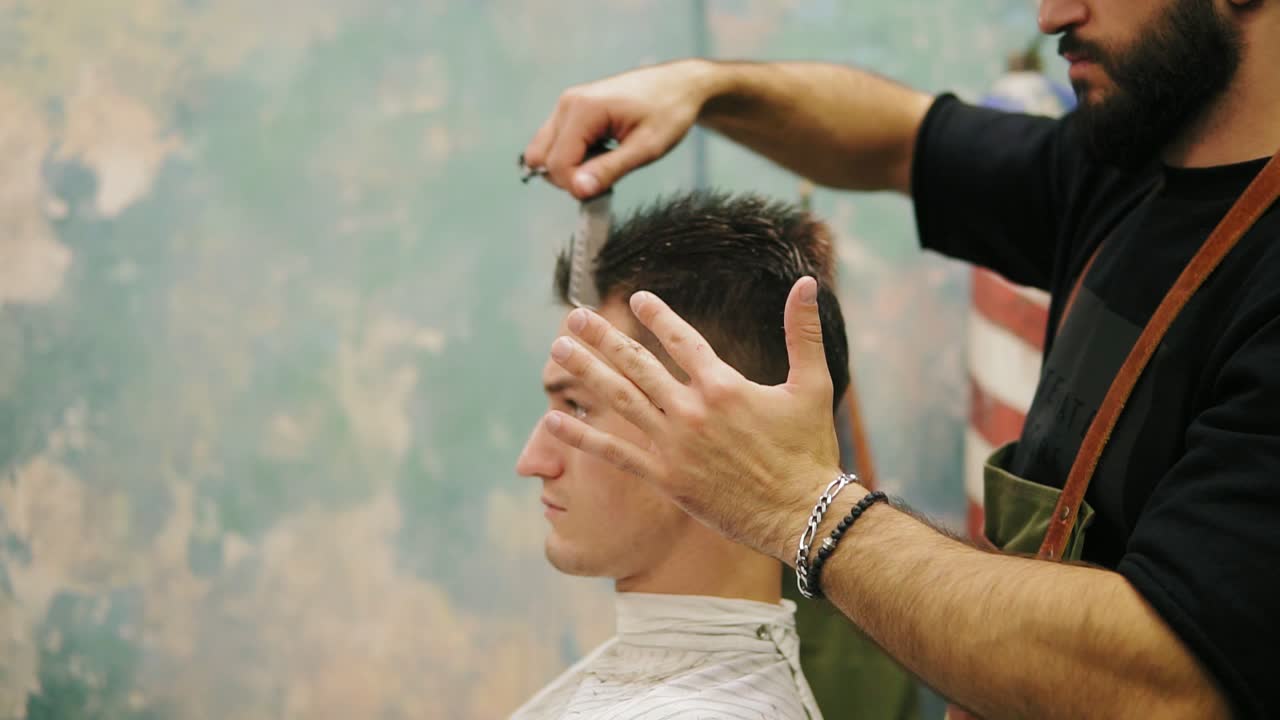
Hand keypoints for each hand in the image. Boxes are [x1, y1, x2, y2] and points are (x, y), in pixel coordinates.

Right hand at [523, 59, 718, 198]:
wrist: (679, 85)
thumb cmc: (668, 112)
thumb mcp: (646, 148)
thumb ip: (610, 169)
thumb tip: (578, 190)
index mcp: (583, 109)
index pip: (558, 163)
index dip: (577, 186)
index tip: (606, 190)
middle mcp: (567, 104)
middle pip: (543, 159)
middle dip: (570, 178)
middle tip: (607, 175)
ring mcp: (566, 106)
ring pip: (544, 153)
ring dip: (570, 168)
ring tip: (605, 162)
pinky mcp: (570, 111)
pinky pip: (555, 144)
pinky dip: (572, 157)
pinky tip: (600, 153)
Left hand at [542, 277, 842, 559]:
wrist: (801, 514)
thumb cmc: (809, 451)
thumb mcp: (813, 385)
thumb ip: (804, 333)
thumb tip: (809, 284)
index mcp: (723, 385)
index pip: (680, 340)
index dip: (656, 317)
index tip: (635, 300)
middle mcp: (691, 410)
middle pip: (636, 364)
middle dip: (603, 337)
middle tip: (575, 316)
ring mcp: (674, 444)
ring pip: (619, 399)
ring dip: (585, 372)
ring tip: (559, 349)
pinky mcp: (665, 477)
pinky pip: (615, 453)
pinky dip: (582, 437)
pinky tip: (553, 421)